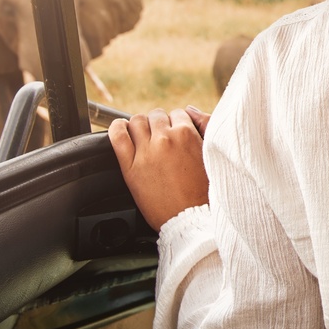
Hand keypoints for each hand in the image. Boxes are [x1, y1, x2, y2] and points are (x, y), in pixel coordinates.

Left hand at [108, 106, 211, 231]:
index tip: (175, 132)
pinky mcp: (130, 167)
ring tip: (143, 136)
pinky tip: (121, 130)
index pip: (177, 113)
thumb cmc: (205, 191)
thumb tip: (189, 110)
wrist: (191, 218)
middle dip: (159, 123)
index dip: (176, 122)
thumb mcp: (211, 154)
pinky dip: (116, 129)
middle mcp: (165, 139)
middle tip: (161, 137)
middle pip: (156, 116)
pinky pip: (117, 137)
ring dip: (141, 125)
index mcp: (187, 134)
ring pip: (137, 122)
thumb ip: (205, 126)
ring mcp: (146, 152)